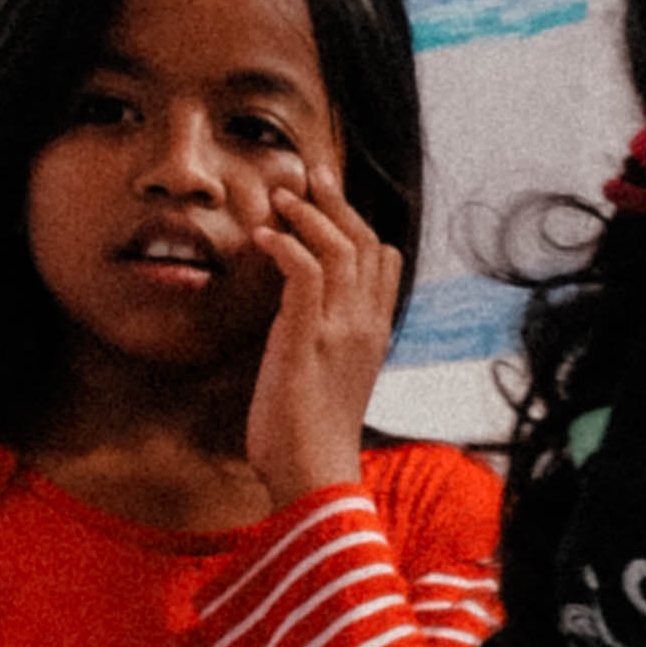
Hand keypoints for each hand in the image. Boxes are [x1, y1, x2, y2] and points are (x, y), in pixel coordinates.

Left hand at [242, 164, 401, 508]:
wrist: (314, 474)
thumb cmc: (312, 434)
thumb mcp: (331, 377)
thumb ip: (328, 339)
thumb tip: (306, 315)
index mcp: (374, 332)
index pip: (381, 259)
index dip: (354, 222)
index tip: (324, 199)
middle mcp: (366, 325)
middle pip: (364, 242)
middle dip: (335, 200)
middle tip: (307, 172)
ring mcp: (340, 331)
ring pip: (340, 249)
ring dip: (307, 214)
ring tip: (279, 195)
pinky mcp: (308, 340)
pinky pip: (305, 274)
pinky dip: (286, 246)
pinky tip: (264, 236)